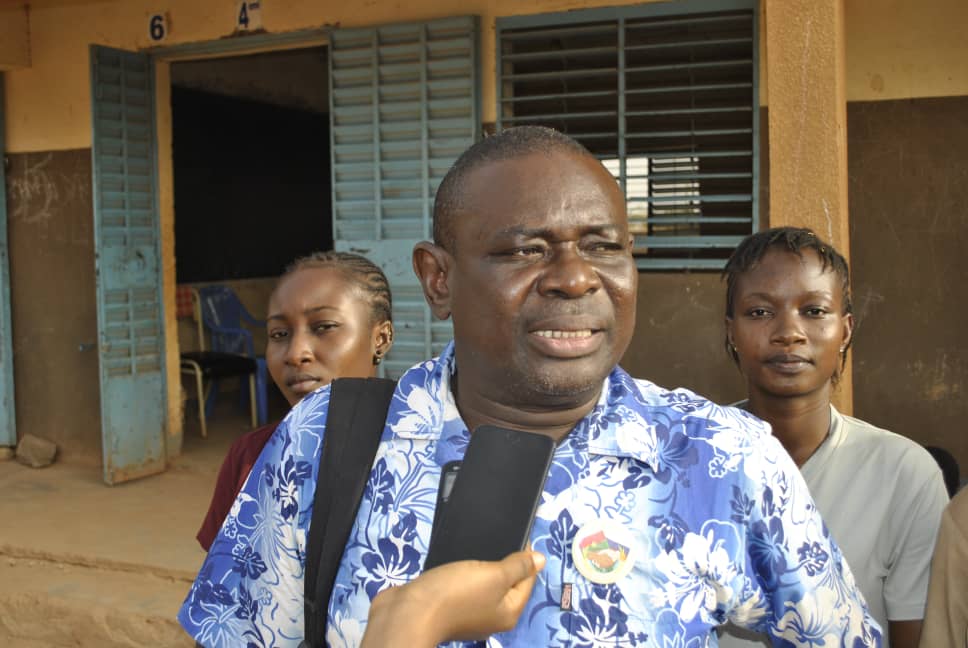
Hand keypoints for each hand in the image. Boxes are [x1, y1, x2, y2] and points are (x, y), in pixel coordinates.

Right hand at [361, 550, 545, 647]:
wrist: (408, 612)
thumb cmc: (455, 593)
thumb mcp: (493, 575)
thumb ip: (518, 566)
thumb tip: (540, 559)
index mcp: (508, 612)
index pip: (527, 580)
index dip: (526, 556)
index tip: (518, 531)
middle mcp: (490, 615)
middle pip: (505, 582)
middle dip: (502, 559)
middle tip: (496, 534)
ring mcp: (467, 612)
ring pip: (481, 582)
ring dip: (479, 563)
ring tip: (476, 542)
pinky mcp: (446, 605)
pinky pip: (461, 583)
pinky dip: (460, 571)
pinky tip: (456, 556)